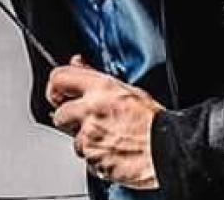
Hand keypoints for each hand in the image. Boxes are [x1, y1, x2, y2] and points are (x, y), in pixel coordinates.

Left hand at [47, 55, 164, 188]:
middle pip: (60, 114)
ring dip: (85, 140)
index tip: (59, 92)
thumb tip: (77, 63)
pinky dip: (95, 156)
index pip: (59, 78)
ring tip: (109, 137)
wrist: (166, 151)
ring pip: (74, 140)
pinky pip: (86, 158)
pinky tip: (113, 149)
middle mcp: (91, 111)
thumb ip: (96, 76)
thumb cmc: (153, 122)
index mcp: (101, 88)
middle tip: (88, 120)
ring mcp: (89, 137)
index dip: (56, 87)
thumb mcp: (128, 89)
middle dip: (70, 119)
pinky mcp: (92, 160)